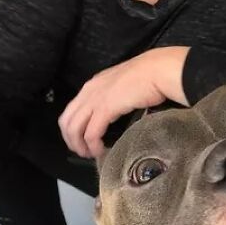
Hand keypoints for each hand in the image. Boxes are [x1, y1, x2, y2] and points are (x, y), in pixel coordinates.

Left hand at [59, 46, 189, 158]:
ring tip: (89, 154)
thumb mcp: (123, 85)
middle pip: (67, 120)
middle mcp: (90, 90)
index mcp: (93, 84)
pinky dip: (93, 145)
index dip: (73, 128)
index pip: (72, 109)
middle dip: (71, 140)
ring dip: (79, 145)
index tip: (81, 139)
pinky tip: (100, 150)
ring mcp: (96, 99)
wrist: (158, 70)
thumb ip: (115, 96)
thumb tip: (116, 111)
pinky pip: (91, 132)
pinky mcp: (105, 108)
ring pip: (74, 128)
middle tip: (82, 151)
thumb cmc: (149, 76)